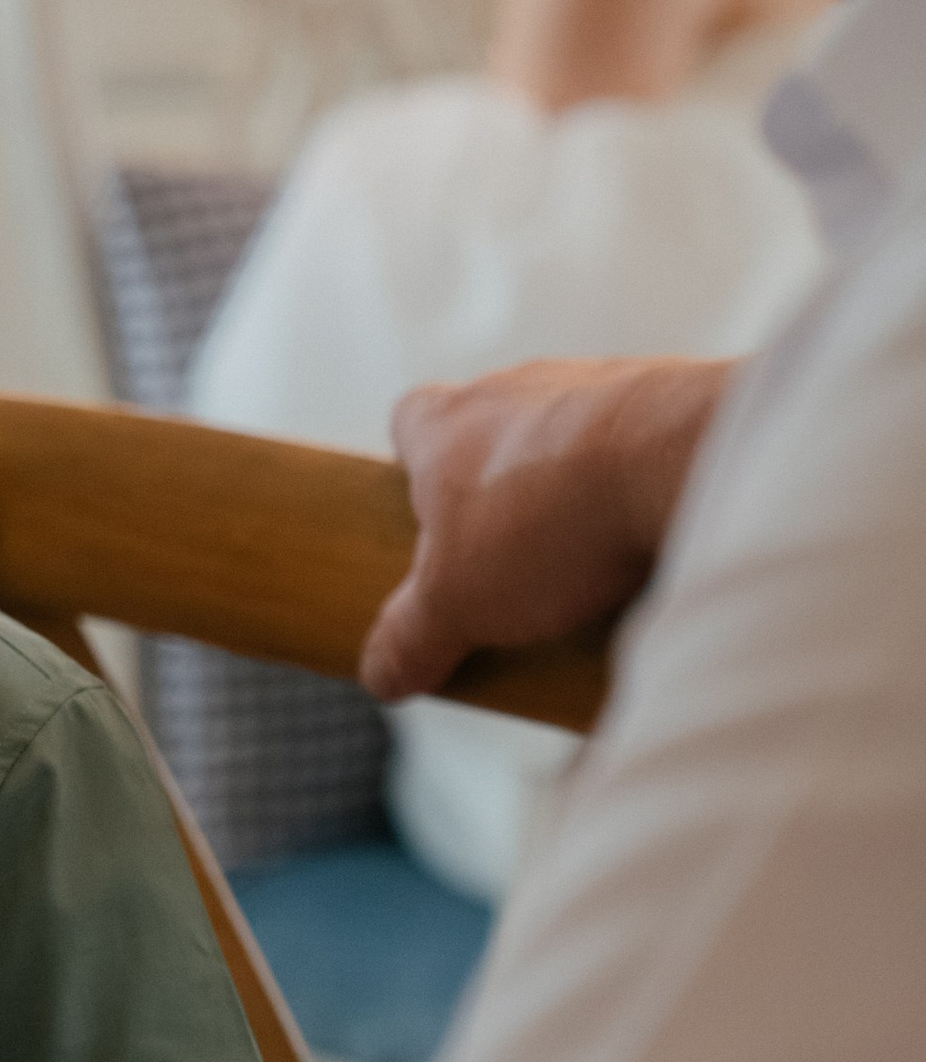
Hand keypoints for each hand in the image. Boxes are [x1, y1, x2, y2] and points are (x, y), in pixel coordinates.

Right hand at [358, 358, 729, 705]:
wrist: (680, 462)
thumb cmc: (545, 520)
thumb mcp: (455, 604)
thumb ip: (410, 638)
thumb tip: (381, 675)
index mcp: (444, 421)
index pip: (408, 420)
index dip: (412, 467)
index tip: (426, 519)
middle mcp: (515, 388)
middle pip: (491, 434)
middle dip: (498, 493)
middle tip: (509, 562)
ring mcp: (596, 386)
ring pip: (570, 440)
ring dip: (573, 491)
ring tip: (591, 567)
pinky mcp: (668, 400)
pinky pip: (641, 448)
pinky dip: (638, 489)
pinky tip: (650, 545)